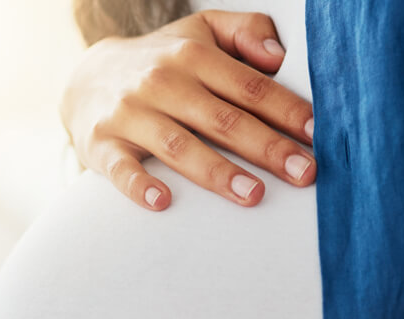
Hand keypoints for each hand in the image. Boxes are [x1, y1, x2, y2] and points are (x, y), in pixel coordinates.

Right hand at [61, 10, 315, 209]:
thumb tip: (279, 55)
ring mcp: (130, 114)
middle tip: (304, 173)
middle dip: (267, 147)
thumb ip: (244, 32)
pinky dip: (140, 185)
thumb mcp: (201, 32)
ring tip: (254, 195)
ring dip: (218, 172)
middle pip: (223, 118)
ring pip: (180, 146)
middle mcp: (162, 82)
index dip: (286, 109)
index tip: (317, 134)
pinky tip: (163, 202)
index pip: (249, 85)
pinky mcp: (102, 145)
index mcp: (193, 55)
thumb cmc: (163, 62)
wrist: (86, 79)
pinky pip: (121, 169)